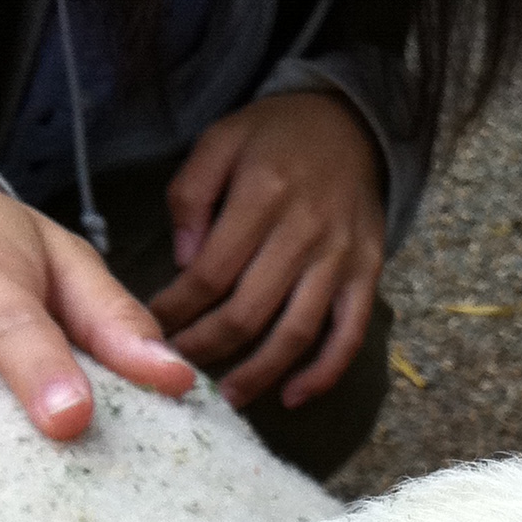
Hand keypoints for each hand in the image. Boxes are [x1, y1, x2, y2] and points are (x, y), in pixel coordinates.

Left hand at [150, 91, 384, 411]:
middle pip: (248, 312)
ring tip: (227, 396)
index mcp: (263, 194)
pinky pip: (347, 337)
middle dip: (207, 346)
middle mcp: (305, 232)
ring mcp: (340, 260)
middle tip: (179, 363)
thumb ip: (192, 194)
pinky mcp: (366, 277)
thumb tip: (183, 263)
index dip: (178, 308)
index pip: (209, 272)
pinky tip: (291, 398)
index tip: (154, 326)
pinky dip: (321, 375)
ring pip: (295, 334)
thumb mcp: (220, 141)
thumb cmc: (275, 138)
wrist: (349, 123)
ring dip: (257, 374)